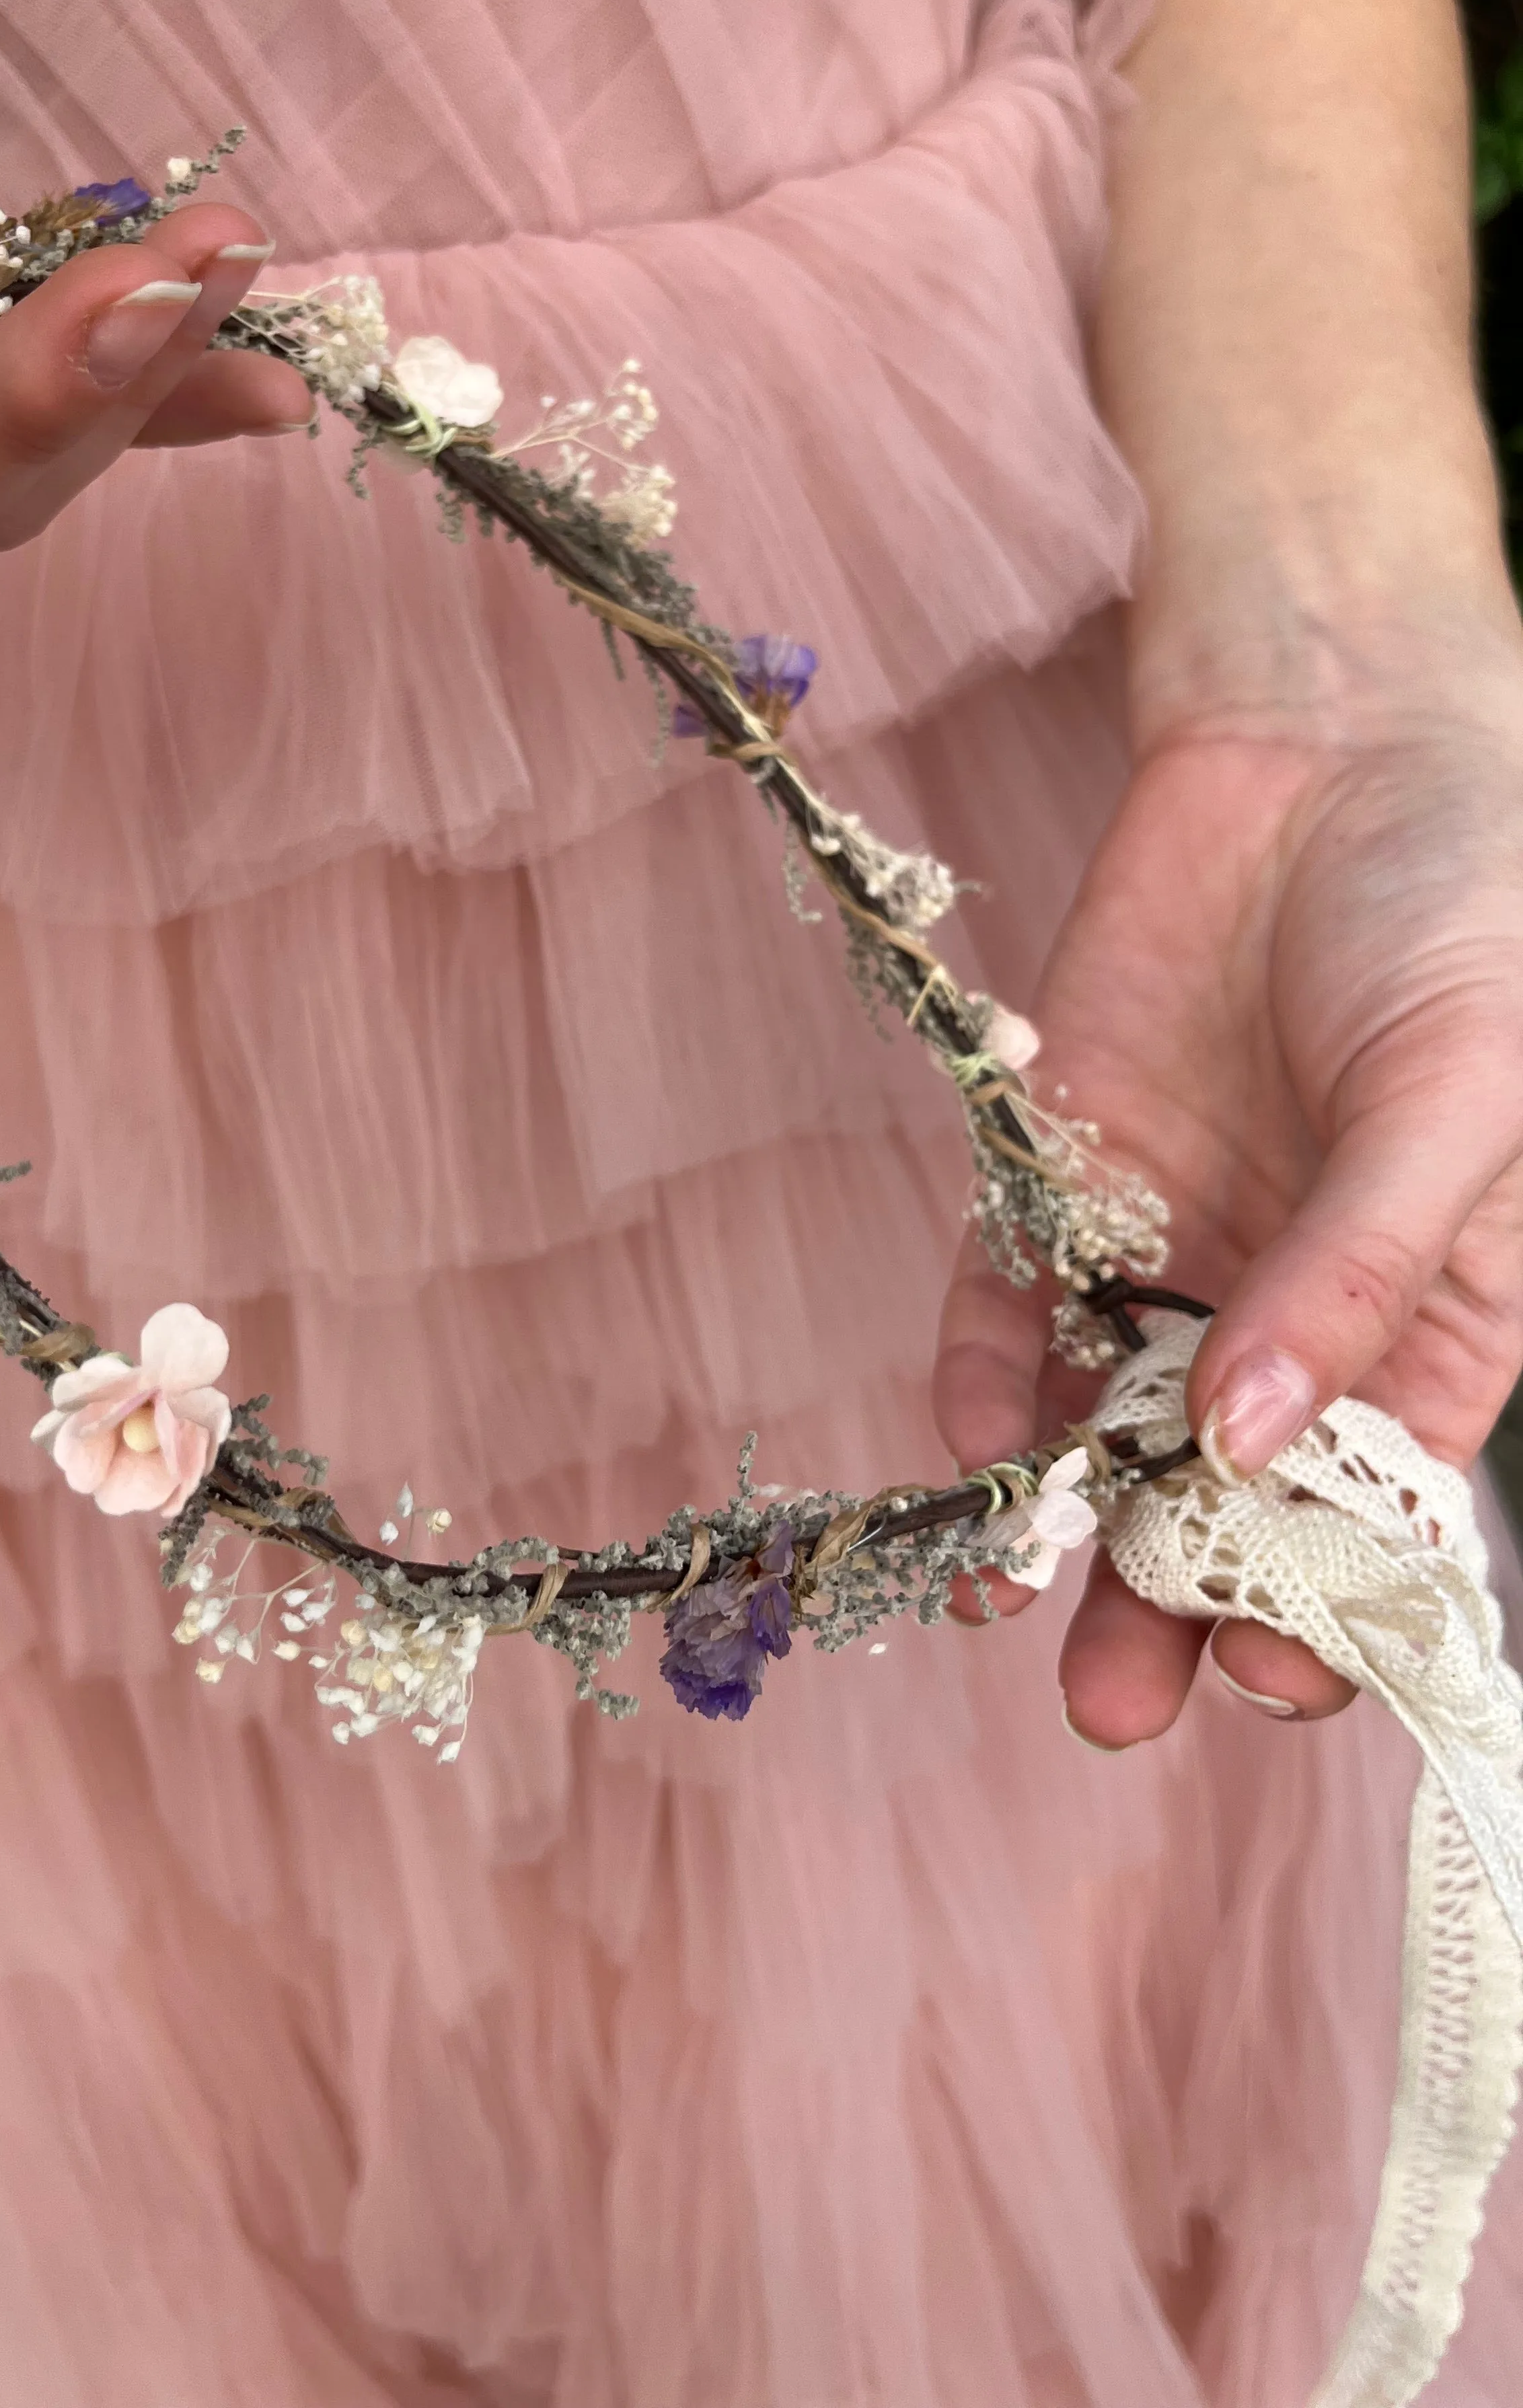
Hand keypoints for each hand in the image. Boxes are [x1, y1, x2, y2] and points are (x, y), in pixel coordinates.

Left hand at [933, 643, 1522, 1746]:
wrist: (1326, 730)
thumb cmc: (1458, 911)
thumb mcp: (1452, 1099)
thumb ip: (1361, 1269)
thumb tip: (1261, 1440)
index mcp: (1438, 1312)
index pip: (1380, 1503)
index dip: (1325, 1600)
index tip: (1265, 1670)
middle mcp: (1297, 1300)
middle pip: (1229, 1492)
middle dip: (1172, 1599)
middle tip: (1112, 1702)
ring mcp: (1178, 1238)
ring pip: (1109, 1420)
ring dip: (1063, 1522)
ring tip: (1010, 1609)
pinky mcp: (1068, 1167)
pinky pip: (1017, 1295)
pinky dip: (991, 1372)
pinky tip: (976, 1441)